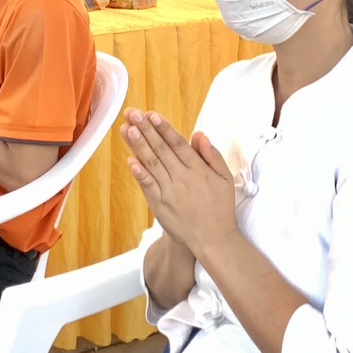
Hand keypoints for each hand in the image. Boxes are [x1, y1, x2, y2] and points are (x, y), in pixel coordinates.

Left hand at [123, 108, 237, 259]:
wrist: (213, 239)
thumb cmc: (220, 208)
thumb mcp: (225, 179)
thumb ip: (212, 155)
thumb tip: (200, 135)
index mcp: (199, 170)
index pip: (178, 144)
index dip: (164, 129)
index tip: (152, 115)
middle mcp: (183, 179)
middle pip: (161, 149)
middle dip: (146, 129)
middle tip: (133, 113)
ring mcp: (170, 193)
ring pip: (152, 164)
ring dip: (138, 145)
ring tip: (127, 128)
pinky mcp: (161, 206)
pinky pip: (148, 186)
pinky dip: (139, 173)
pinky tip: (130, 160)